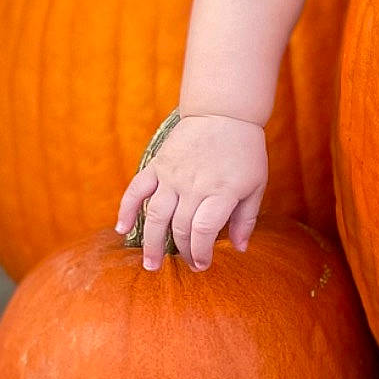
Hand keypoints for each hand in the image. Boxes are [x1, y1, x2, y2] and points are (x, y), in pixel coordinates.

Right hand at [114, 113, 268, 272]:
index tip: (203, 265)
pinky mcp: (158, 165)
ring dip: (151, 243)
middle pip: (180, 228)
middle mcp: (194, 185)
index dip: (201, 252)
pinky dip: (127, 210)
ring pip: (156, 216)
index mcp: (221, 191)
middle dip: (183, 252)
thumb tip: (240, 249)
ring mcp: (172, 175)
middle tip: (188, 265)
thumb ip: (247, 218)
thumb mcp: (256, 184)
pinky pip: (136, 190)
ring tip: (151, 264)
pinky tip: (122, 229)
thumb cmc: (245, 151)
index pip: (204, 230)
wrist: (224, 113)